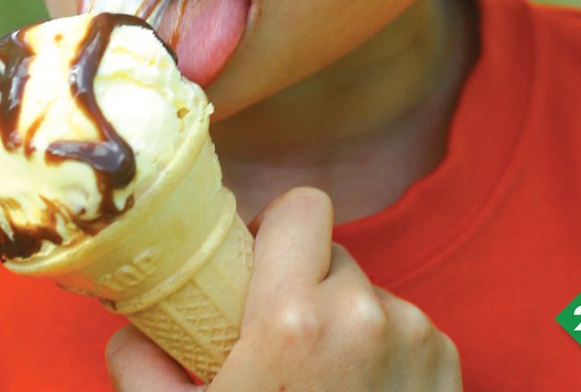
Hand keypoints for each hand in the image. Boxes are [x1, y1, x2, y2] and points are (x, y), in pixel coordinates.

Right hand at [105, 187, 461, 389]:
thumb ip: (142, 369)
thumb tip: (130, 331)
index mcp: (296, 320)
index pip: (302, 208)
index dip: (276, 230)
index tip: (256, 271)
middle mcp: (365, 315)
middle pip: (332, 255)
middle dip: (305, 287)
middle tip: (280, 347)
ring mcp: (416, 340)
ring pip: (369, 295)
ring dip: (345, 324)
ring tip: (323, 390)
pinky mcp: (449, 367)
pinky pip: (405, 330)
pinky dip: (383, 353)